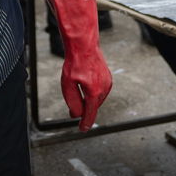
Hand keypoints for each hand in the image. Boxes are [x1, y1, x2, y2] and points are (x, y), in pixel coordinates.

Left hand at [38, 0, 112, 130]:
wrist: (84, 45)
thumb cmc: (74, 64)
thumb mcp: (68, 85)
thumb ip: (73, 102)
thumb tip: (76, 115)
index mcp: (94, 93)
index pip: (90, 114)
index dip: (85, 123)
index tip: (82, 130)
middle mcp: (104, 89)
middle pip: (92, 106)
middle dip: (84, 109)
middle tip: (73, 108)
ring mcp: (107, 83)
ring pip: (96, 99)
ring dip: (87, 99)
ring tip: (78, 89)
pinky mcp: (108, 78)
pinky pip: (99, 91)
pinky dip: (92, 92)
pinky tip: (85, 84)